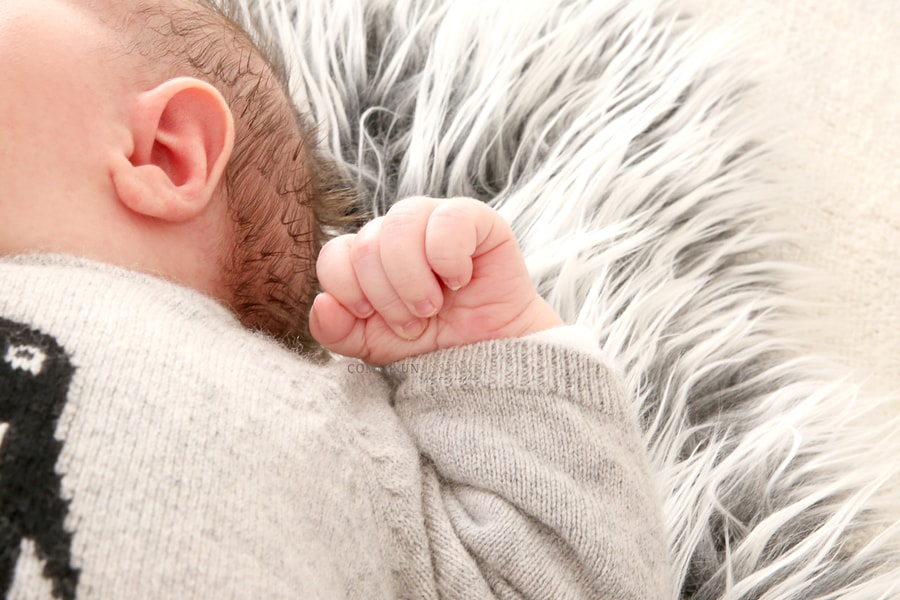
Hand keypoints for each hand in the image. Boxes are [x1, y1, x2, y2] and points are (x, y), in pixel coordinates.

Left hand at [309, 197, 562, 364]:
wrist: (490, 358)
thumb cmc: (432, 344)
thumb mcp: (374, 346)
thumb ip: (337, 331)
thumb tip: (321, 303)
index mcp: (368, 255)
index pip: (334, 255)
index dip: (350, 292)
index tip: (375, 319)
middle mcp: (397, 231)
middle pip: (366, 245)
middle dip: (389, 297)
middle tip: (416, 320)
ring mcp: (434, 220)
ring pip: (400, 226)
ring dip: (414, 280)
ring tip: (434, 305)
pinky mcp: (475, 219)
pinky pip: (447, 219)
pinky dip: (449, 258)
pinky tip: (461, 280)